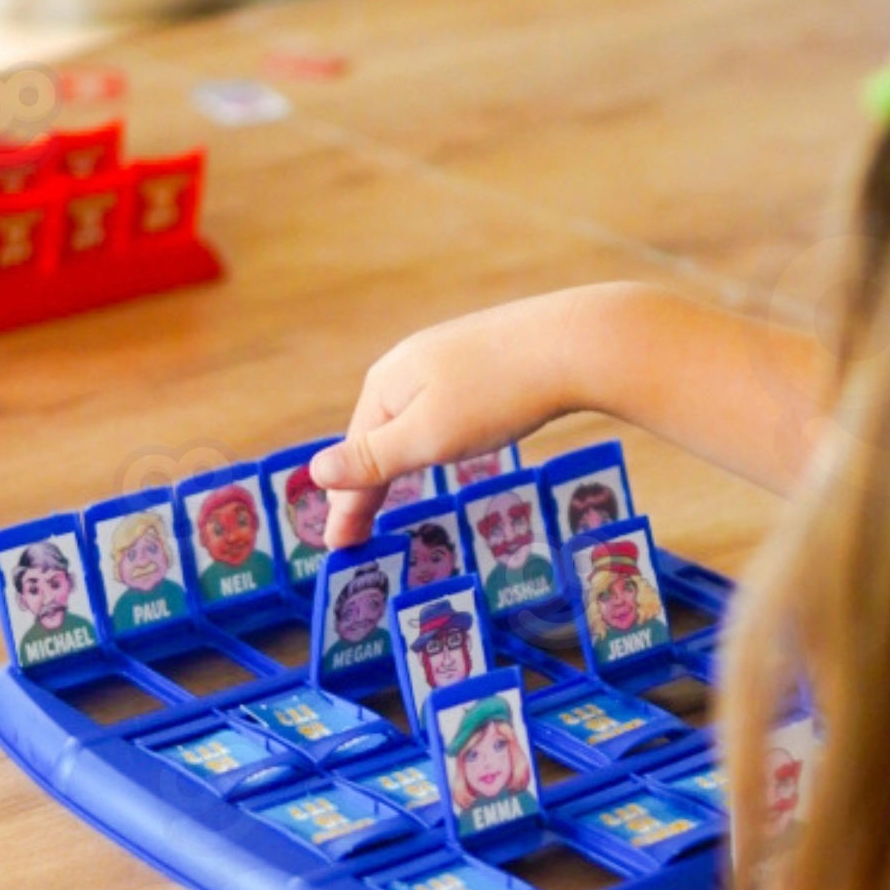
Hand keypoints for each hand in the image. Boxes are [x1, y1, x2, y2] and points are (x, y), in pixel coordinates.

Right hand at [309, 292, 590, 547]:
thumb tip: (315, 472)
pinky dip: (422, 439)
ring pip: (406, 420)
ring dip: (392, 464)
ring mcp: (445, 357)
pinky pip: (436, 407)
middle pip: (375, 434)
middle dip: (362, 486)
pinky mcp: (481, 358)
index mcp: (386, 383)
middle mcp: (408, 364)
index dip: (344, 505)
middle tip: (354, 536)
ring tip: (384, 499)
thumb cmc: (498, 395)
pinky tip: (435, 445)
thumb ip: (373, 458)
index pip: (355, 454)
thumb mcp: (428, 436)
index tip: (337, 547)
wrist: (575, 342)